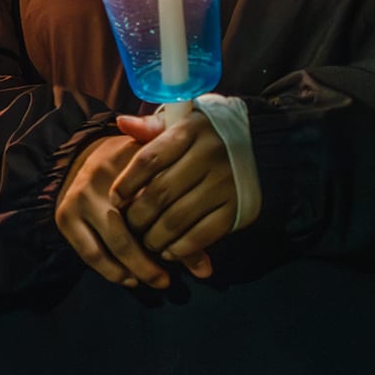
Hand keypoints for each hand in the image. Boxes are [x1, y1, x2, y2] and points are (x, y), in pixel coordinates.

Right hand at [56, 125, 171, 289]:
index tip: (187, 251)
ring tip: (154, 281)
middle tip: (167, 281)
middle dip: (150, 260)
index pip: (158, 200)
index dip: (175, 230)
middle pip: (132, 227)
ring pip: (110, 245)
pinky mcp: (65, 216)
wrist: (87, 157)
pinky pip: (89, 252)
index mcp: (130, 163)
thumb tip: (207, 271)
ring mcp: (80, 197)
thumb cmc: (137, 172)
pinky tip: (128, 278)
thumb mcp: (162, 179)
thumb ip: (185, 221)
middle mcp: (102, 178)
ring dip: (133, 269)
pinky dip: (109, 270)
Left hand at [112, 105, 251, 280]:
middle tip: (127, 226)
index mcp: (190, 132)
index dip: (126, 183)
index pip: (148, 160)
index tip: (114, 199)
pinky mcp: (237, 208)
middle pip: (160, 193)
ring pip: (177, 218)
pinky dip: (181, 248)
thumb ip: (150, 127)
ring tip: (144, 241)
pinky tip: (168, 251)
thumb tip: (122, 123)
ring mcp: (225, 184)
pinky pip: (202, 234)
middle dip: (137, 216)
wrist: (259, 146)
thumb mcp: (180, 123)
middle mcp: (209, 156)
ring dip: (154, 237)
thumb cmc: (203, 137)